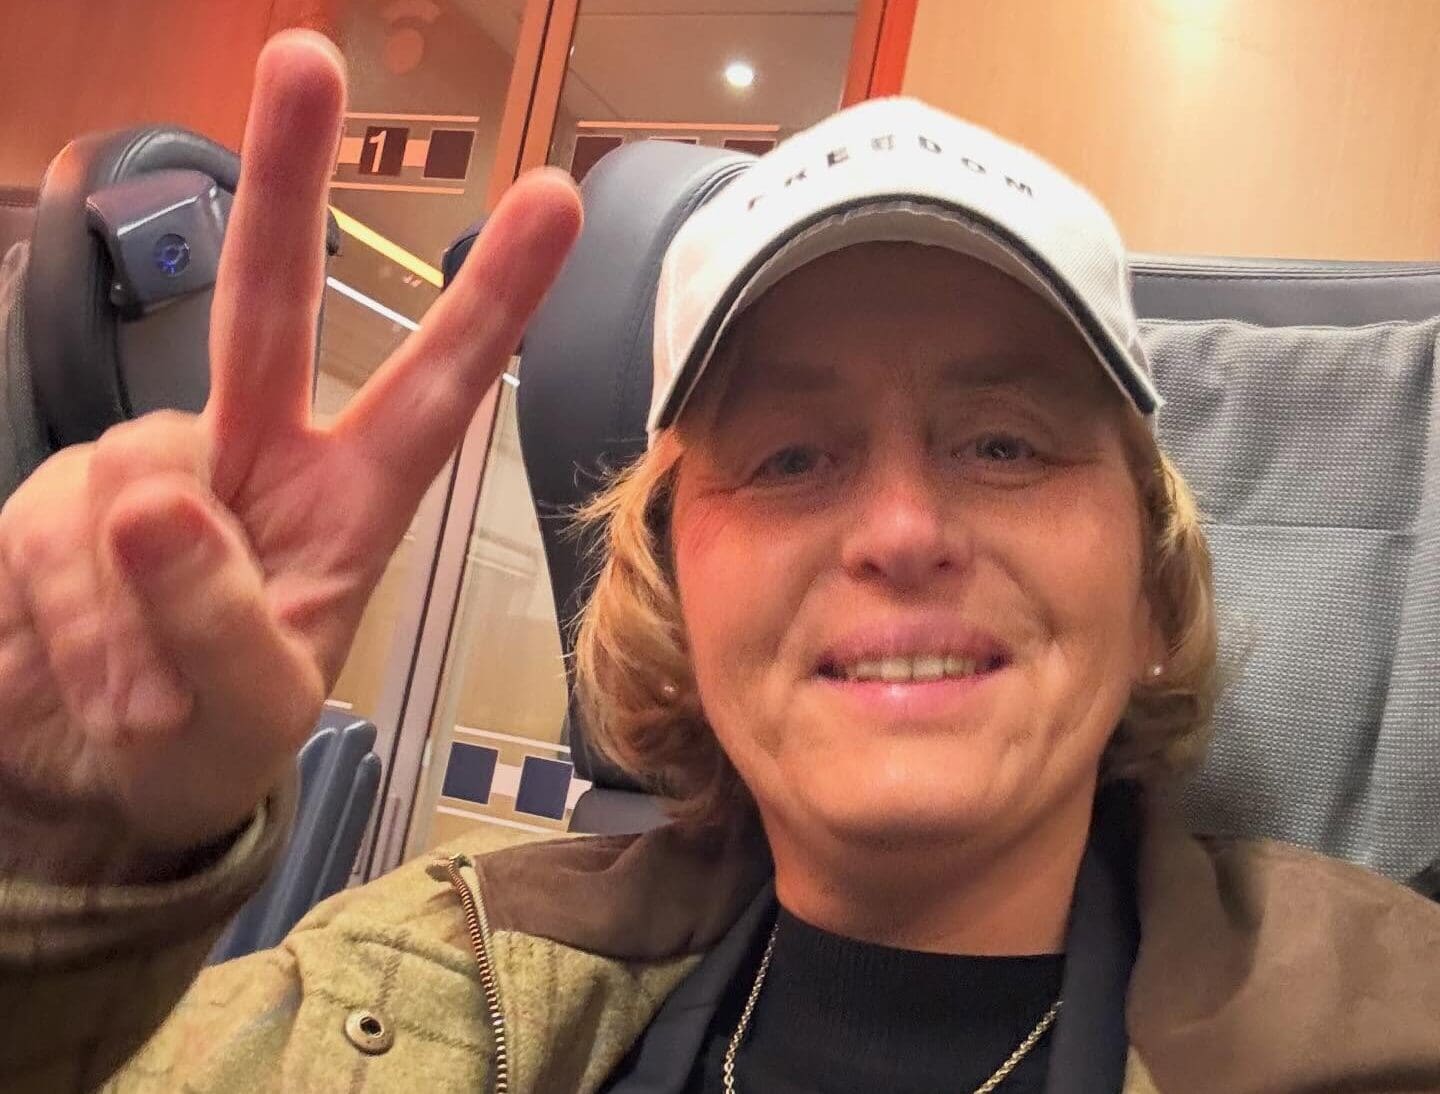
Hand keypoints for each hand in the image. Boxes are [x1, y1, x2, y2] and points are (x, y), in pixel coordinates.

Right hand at [0, 32, 580, 882]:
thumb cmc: (212, 744)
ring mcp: (151, 466)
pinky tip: (69, 667)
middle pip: (275, 303)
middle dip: (288, 181)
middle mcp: (256, 456)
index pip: (434, 388)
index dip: (493, 299)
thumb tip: (150, 494)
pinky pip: (44, 526)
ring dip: (117, 607)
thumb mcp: (245, 713)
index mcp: (349, 503)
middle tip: (307, 59)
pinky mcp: (57, 496)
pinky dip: (57, 613)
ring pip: (125, 474)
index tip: (553, 196)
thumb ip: (215, 616)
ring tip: (135, 696)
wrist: (95, 779)